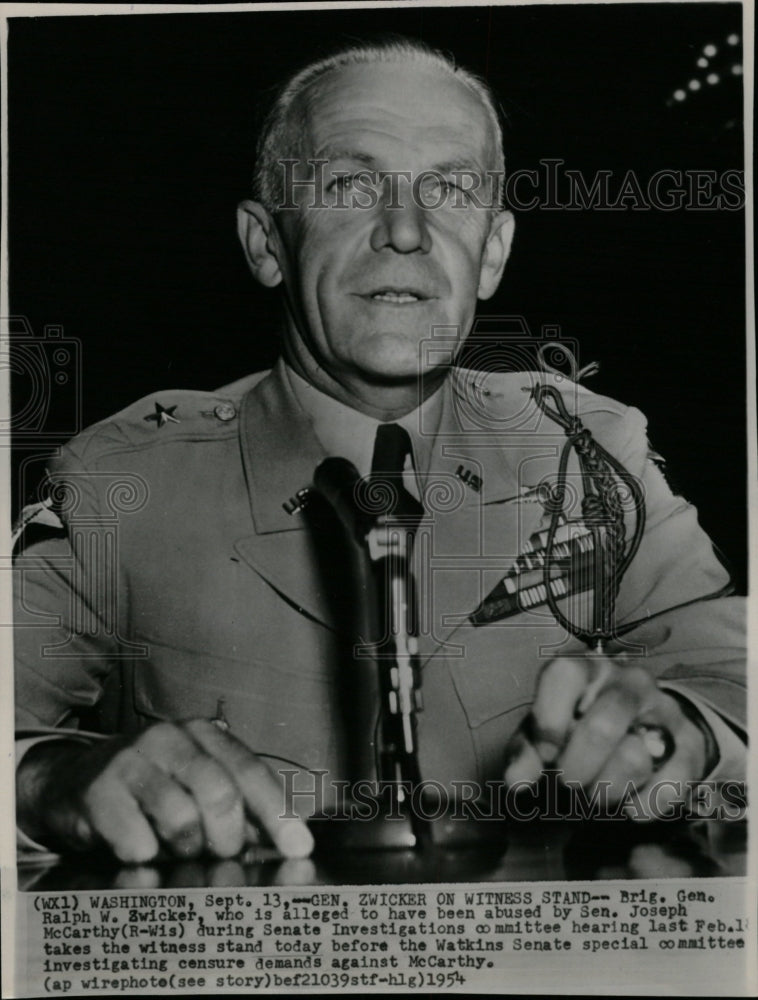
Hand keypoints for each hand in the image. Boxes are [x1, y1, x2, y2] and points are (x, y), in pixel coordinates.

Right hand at [16, 720, 313, 863]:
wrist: (72, 780)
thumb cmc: (150, 788)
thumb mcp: (197, 783)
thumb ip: (240, 804)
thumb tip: (285, 839)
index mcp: (203, 733)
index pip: (250, 770)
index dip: (277, 813)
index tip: (300, 848)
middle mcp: (169, 737)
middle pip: (219, 792)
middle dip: (229, 836)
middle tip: (223, 853)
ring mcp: (131, 760)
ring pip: (181, 817)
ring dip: (184, 847)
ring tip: (174, 846)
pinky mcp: (98, 790)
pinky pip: (137, 840)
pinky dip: (145, 855)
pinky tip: (139, 846)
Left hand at [504, 656, 708, 818]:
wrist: (643, 726)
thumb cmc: (580, 725)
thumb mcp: (546, 731)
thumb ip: (526, 752)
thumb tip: (517, 781)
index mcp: (586, 668)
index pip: (564, 675)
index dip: (549, 719)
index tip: (544, 753)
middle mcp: (628, 680)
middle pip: (602, 727)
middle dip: (576, 768)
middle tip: (568, 783)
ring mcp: (664, 710)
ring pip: (634, 760)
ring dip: (606, 791)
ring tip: (596, 791)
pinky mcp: (689, 745)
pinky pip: (668, 785)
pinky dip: (641, 805)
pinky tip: (628, 803)